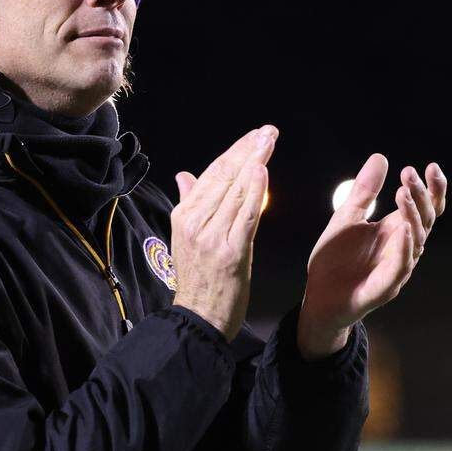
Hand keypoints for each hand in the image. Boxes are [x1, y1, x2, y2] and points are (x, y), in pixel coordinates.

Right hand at [170, 125, 277, 342]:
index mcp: (183, 216)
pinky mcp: (230, 252)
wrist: (198, 319)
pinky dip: (254, 191)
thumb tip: (183, 175)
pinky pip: (245, 215)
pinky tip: (261, 170)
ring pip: (235, 191)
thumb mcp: (185, 238)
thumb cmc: (198, 279)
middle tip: (267, 131)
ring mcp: (212, 236)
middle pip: (224, 177)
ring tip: (268, 141)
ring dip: (254, 162)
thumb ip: (188, 202)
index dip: (234, 152)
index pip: (210, 174)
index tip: (253, 136)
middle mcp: (194, 222)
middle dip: (247, 150)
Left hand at [296, 155, 447, 358]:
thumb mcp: (346, 217)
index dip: (433, 189)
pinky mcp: (385, 287)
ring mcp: (397, 268)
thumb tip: (381, 156)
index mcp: (395, 230)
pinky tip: (403, 229)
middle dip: (420, 195)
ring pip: (416, 240)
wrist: (318, 297)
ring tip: (403, 193)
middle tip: (409, 174)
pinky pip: (401, 267)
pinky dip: (404, 248)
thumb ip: (363, 191)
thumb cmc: (335, 260)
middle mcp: (402, 247)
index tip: (431, 166)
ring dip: (412, 216)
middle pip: (424, 219)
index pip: (425, 207)